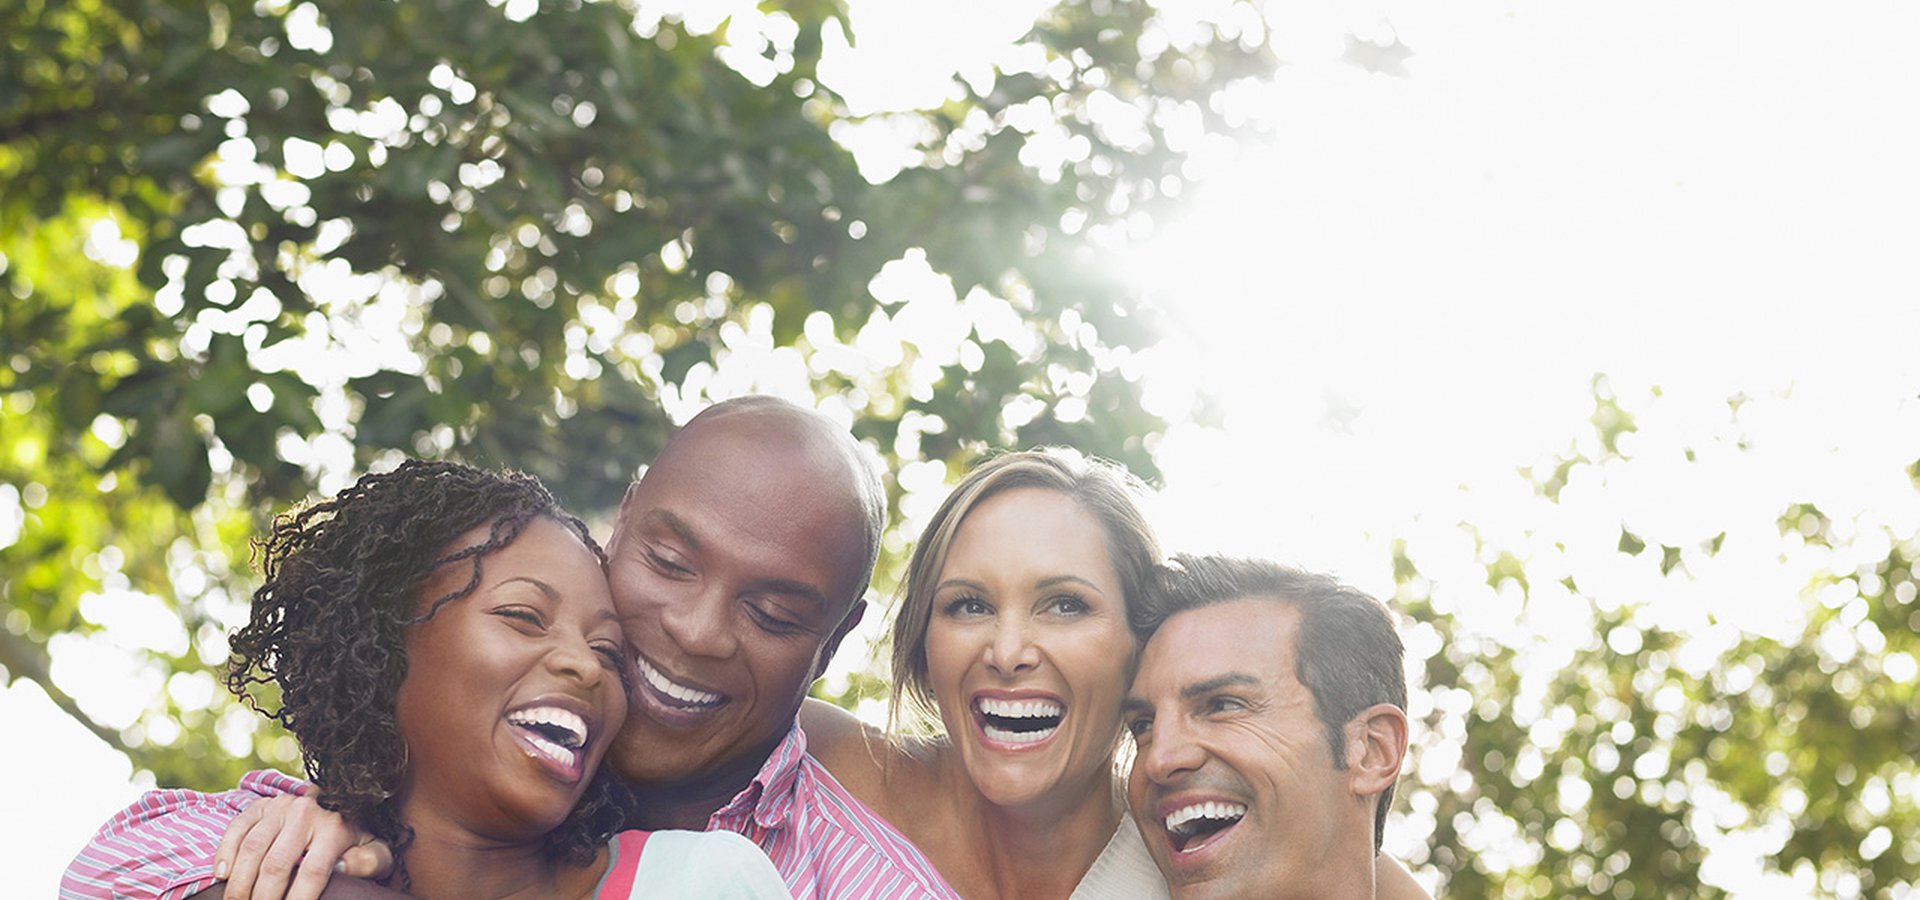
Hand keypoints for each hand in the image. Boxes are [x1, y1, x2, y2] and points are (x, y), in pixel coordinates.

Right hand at [214, 794, 393, 899]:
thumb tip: (343, 868)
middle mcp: (306, 813)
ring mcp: (281, 806)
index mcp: (335, 827)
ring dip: (240, 884)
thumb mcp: (374, 848)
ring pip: (252, 849)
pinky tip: (223, 877)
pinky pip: (237, 828)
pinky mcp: (262, 805)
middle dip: (263, 898)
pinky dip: (225, 854)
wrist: (341, 799)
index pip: (313, 872)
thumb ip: (368, 861)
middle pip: (276, 864)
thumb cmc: (355, 836)